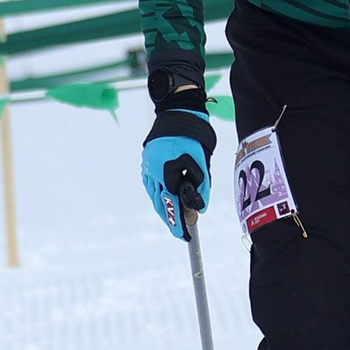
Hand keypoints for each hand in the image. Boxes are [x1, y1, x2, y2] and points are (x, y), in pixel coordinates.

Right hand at [141, 107, 214, 238]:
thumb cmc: (195, 137)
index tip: (186, 236)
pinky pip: (152, 186)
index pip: (173, 206)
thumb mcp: (202, 164)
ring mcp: (148, 167)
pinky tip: (166, 201)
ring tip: (175, 220)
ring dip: (165, 209)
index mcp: (167, 172)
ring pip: (155, 196)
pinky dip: (160, 196)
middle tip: (181, 232)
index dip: (180, 223)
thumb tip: (199, 210)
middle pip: (161, 204)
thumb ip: (201, 187)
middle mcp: (153, 172)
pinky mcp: (147, 163)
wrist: (179, 113)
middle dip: (172, 220)